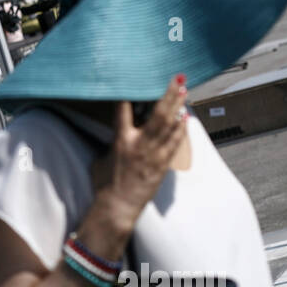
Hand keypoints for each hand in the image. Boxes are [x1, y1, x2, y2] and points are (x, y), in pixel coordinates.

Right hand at [82, 75, 188, 254]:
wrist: (118, 208)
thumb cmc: (104, 185)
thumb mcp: (101, 158)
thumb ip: (111, 142)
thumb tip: (115, 134)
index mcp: (120, 140)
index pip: (124, 109)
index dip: (130, 92)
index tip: (137, 78)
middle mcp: (139, 144)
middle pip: (157, 114)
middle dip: (168, 95)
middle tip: (177, 79)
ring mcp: (154, 155)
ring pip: (170, 126)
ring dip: (178, 107)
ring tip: (184, 91)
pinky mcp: (163, 165)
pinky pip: (175, 143)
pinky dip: (181, 129)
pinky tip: (185, 118)